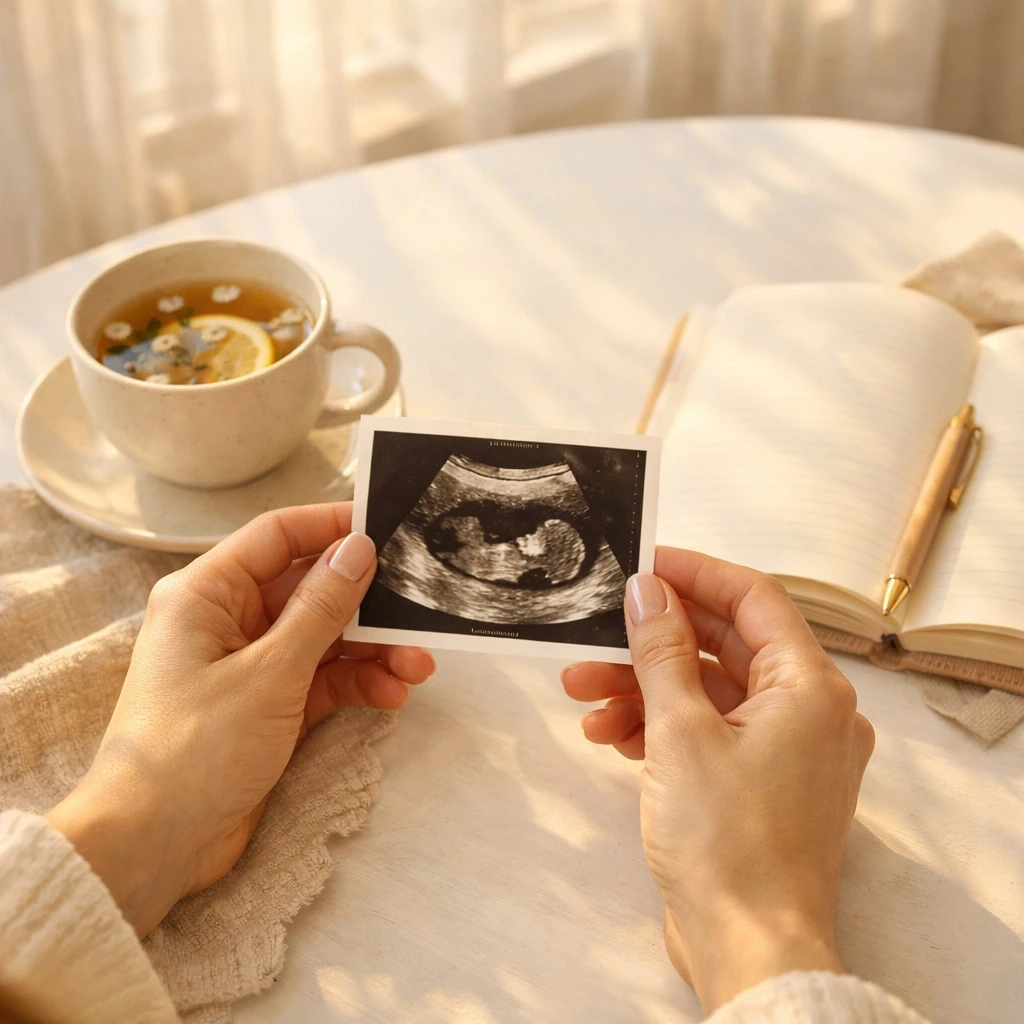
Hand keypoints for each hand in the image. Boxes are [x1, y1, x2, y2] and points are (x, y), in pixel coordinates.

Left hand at [46, 503, 434, 936]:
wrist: (152, 848)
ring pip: (323, 638)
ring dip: (371, 651)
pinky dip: (356, 685)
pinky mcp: (267, 706)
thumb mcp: (269, 672)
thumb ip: (321, 608)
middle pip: (309, 590)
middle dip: (366, 604)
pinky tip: (392, 696)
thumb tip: (359, 548)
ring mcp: (249, 665)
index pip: (277, 537)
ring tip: (418, 667)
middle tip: (418, 608)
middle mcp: (228, 620)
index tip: (389, 526)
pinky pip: (321, 679)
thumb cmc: (196, 747)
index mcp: (207, 593)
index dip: (332, 526)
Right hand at [561, 548, 873, 1011]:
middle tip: (594, 635)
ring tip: (582, 693)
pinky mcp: (758, 784)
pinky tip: (607, 736)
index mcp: (810, 687)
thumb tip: (648, 590)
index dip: (696, 572)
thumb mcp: (681, 731)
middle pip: (724, 646)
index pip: (754, 598)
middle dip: (651, 642)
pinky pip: (708, 733)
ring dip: (644, 688)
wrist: (748, 950)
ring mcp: (785, 751)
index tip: (643, 561)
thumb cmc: (728, 843)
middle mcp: (808, 712)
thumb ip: (662, 651)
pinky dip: (660, 728)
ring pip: (708, 692)